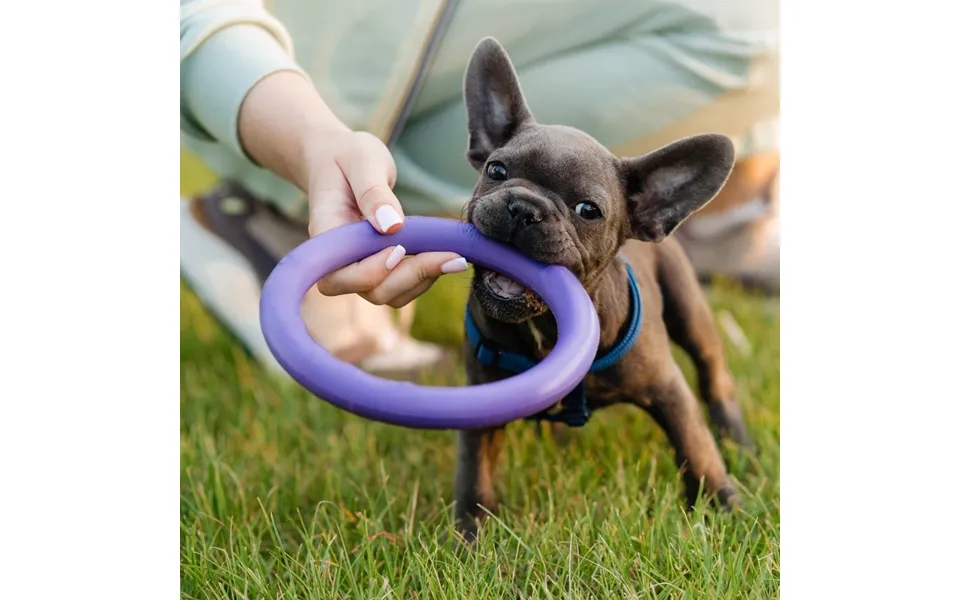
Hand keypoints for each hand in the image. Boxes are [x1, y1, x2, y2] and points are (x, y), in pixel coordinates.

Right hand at [237, 71, 467, 308]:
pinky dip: (424, 277)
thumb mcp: (363, 161)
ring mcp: (359, 267)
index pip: (340, 275)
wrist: (342, 161)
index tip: (401, 247)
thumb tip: (392, 226)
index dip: (372, 271)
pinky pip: (400, 286)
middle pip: (371, 291)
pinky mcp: (378, 267)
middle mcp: (340, 260)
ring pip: (388, 294)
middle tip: (451, 256)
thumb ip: (374, 192)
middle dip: (410, 277)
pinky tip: (445, 257)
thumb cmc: (348, 157)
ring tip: (454, 257)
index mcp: (328, 236)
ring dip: (422, 281)